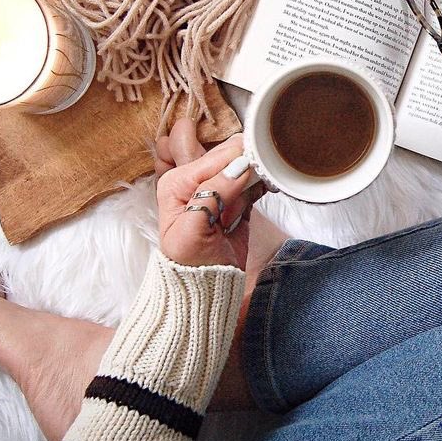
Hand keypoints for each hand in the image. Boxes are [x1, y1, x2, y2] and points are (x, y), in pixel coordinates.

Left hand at [154, 120, 264, 268]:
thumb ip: (212, 195)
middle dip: (245, 167)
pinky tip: (264, 191)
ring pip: (245, 164)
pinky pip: (254, 180)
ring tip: (247, 204)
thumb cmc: (191, 263)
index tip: (253, 169)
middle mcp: (196, 179)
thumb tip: (238, 166)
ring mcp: (218, 187)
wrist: (207, 287)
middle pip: (229, 154)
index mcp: (177, 181)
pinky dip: (262, 184)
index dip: (236, 160)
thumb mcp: (193, 230)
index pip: (213, 157)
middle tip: (246, 192)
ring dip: (256, 177)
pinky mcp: (238, 197)